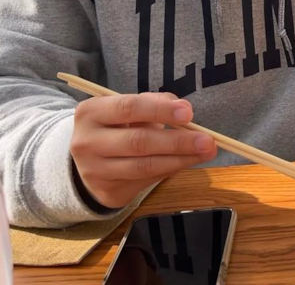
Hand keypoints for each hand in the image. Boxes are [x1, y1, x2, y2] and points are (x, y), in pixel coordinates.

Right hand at [70, 93, 216, 208]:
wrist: (88, 160)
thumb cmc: (116, 126)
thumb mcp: (130, 109)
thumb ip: (155, 104)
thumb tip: (185, 111)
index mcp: (91, 113)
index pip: (129, 108)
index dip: (160, 110)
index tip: (189, 114)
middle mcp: (86, 142)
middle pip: (138, 142)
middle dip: (178, 141)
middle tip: (207, 140)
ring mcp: (94, 171)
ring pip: (145, 166)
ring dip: (180, 159)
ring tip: (206, 152)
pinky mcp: (108, 191)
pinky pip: (146, 181)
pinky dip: (171, 170)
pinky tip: (187, 162)